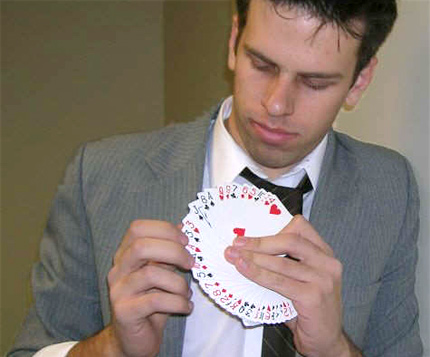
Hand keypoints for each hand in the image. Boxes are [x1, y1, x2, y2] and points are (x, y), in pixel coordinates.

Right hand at [69, 220, 193, 356]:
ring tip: (186, 293)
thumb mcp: (162, 273)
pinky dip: (177, 302)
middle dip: (173, 251)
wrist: (133, 339)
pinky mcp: (124, 312)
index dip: (164, 230)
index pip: (137, 228)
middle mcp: (118, 270)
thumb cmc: (151, 303)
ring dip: (178, 282)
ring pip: (150, 274)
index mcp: (125, 255)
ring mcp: (118, 291)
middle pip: (141, 246)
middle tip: (190, 263)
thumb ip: (168, 252)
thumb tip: (182, 227)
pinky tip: (185, 307)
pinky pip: (154, 301)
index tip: (185, 241)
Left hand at [224, 215, 358, 356]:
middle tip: (237, 244)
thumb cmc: (309, 309)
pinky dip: (258, 274)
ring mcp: (323, 279)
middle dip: (260, 241)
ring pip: (281, 262)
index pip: (300, 227)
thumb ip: (286, 262)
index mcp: (324, 253)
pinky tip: (245, 270)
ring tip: (234, 257)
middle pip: (290, 240)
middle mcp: (328, 263)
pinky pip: (279, 282)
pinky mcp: (314, 296)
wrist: (327, 340)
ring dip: (253, 258)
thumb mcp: (302, 279)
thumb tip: (250, 249)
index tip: (252, 234)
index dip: (274, 228)